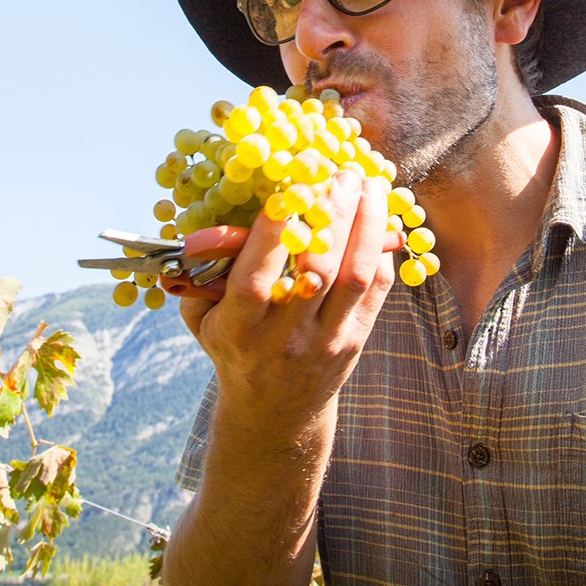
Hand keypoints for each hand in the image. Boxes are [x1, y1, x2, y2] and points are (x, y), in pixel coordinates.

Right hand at [171, 170, 397, 416]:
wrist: (273, 412)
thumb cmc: (232, 347)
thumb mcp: (204, 316)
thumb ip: (205, 270)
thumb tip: (216, 214)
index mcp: (240, 330)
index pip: (256, 280)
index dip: (271, 234)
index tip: (285, 188)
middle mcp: (285, 338)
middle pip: (317, 270)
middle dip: (333, 213)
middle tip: (341, 173)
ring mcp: (326, 340)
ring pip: (354, 275)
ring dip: (367, 223)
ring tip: (370, 184)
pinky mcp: (356, 340)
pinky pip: (376, 289)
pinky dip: (380, 249)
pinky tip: (378, 218)